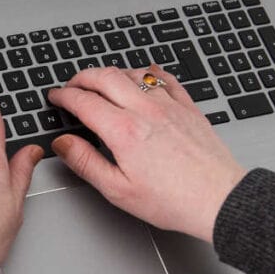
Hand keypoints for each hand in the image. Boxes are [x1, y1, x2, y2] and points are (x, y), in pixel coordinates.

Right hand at [47, 66, 246, 242]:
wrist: (218, 199)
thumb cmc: (173, 200)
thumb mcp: (117, 189)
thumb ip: (85, 162)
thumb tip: (63, 144)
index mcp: (123, 131)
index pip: (83, 101)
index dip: (63, 96)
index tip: (56, 97)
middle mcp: (145, 110)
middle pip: (105, 77)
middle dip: (82, 77)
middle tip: (72, 85)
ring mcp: (169, 105)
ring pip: (133, 73)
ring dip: (112, 73)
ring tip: (102, 82)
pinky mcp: (188, 108)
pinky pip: (165, 79)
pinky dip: (149, 73)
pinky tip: (146, 74)